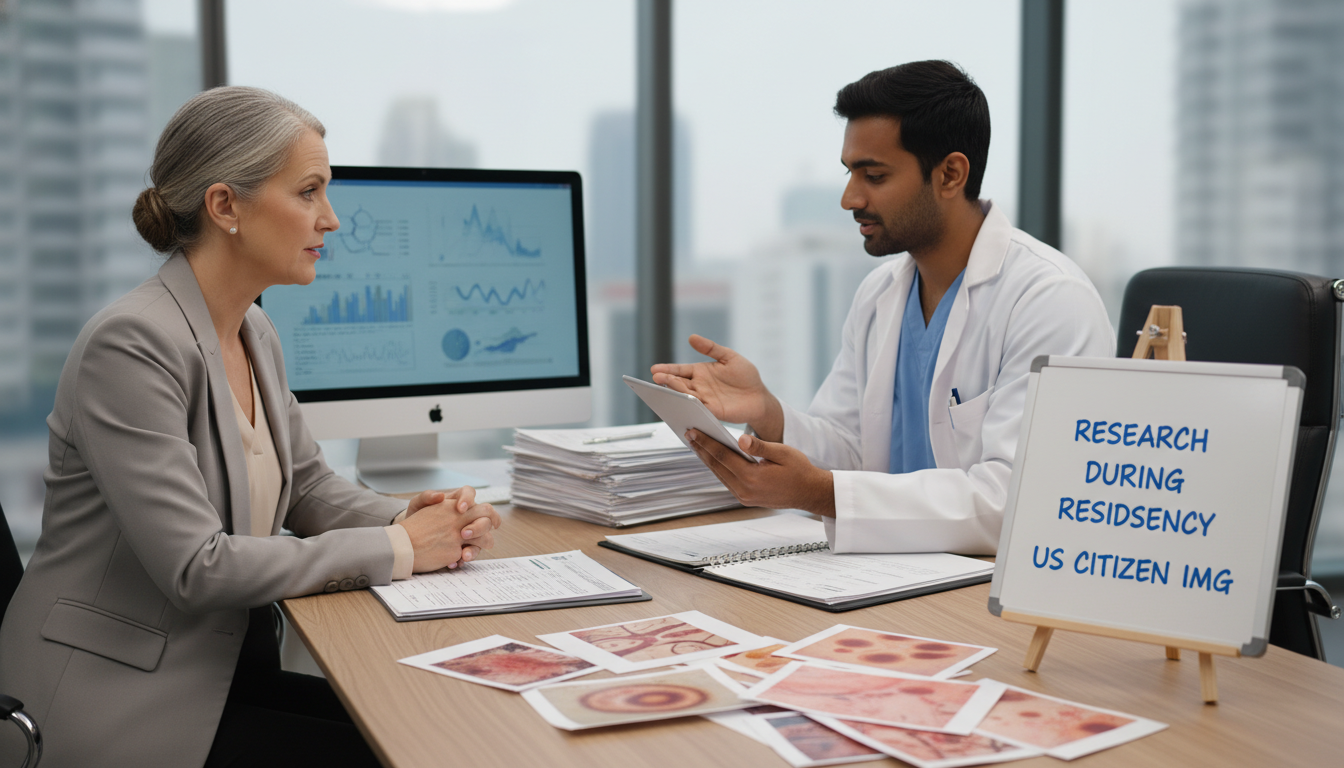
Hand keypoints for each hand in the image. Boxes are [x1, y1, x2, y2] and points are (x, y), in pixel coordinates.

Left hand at [397, 486, 501, 571]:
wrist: (412, 537)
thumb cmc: (418, 517)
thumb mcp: (418, 504)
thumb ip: (427, 496)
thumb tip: (440, 495)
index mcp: (458, 500)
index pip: (470, 493)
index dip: (468, 499)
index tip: (460, 509)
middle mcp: (468, 515)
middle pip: (486, 516)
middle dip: (478, 526)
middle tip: (463, 534)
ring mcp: (470, 532)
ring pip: (485, 537)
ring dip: (476, 546)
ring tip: (464, 555)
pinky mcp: (465, 547)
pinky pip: (472, 553)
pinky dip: (465, 559)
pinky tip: (455, 563)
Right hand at [650, 335, 784, 440]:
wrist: (759, 396)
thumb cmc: (745, 376)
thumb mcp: (728, 356)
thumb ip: (711, 348)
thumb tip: (692, 337)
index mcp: (700, 372)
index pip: (680, 370)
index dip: (667, 370)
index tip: (655, 369)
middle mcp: (699, 386)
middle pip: (679, 383)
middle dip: (666, 380)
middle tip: (656, 378)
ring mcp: (704, 399)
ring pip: (686, 395)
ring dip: (675, 391)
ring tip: (665, 386)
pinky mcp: (713, 411)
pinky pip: (698, 407)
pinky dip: (689, 405)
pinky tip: (682, 401)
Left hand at [685, 429, 834, 516]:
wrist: (810, 493)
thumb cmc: (800, 470)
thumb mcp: (783, 453)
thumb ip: (760, 446)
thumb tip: (740, 438)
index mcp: (753, 478)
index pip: (723, 457)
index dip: (706, 443)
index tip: (693, 431)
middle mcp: (745, 490)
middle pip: (716, 467)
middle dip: (701, 449)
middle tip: (688, 434)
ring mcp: (744, 497)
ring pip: (719, 475)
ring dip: (707, 459)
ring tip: (696, 444)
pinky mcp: (745, 498)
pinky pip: (727, 480)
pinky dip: (718, 468)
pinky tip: (712, 457)